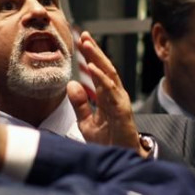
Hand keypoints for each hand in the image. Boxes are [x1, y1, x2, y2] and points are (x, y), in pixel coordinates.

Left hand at [67, 32, 145, 156]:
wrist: (120, 158)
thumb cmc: (107, 141)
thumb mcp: (87, 122)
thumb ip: (80, 104)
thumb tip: (71, 84)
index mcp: (107, 96)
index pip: (99, 71)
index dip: (91, 56)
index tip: (82, 40)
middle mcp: (115, 95)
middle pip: (105, 68)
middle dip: (95, 52)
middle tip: (84, 36)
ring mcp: (120, 102)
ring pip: (110, 75)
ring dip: (98, 59)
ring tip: (88, 46)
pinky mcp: (122, 111)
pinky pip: (111, 92)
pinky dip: (102, 79)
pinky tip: (93, 69)